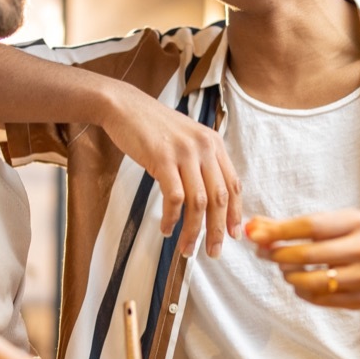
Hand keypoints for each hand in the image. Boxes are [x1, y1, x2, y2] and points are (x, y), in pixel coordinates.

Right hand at [100, 85, 241, 258]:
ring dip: (193, 230)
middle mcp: (203, 148)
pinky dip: (171, 218)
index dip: (235, 213)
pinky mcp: (163, 159)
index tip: (233, 235)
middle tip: (213, 252)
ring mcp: (184, 153)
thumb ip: (201, 162)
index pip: (233, 184)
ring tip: (186, 248)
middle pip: (219, 198)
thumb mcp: (186, 139)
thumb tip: (209, 199)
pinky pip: (174, 197)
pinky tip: (166, 228)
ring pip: (198, 202)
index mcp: (213, 143)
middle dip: (217, 230)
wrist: (124, 106)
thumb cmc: (153, 127)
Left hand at [245, 209, 359, 307]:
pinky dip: (303, 291)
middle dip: (279, 254)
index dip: (280, 231)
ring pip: (313, 281)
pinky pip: (321, 299)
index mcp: (357, 222)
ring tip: (285, 268)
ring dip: (290, 275)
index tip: (256, 234)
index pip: (311, 226)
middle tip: (263, 253)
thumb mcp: (338, 223)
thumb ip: (296, 225)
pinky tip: (300, 283)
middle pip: (310, 254)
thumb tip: (255, 225)